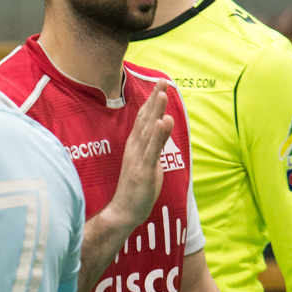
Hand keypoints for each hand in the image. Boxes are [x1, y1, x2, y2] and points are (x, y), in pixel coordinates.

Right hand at [109, 80, 174, 228]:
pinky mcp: (143, 170)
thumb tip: (167, 119)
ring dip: (156, 112)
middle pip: (146, 119)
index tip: (160, 85)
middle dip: (155, 100)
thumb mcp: (150, 159)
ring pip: (148, 131)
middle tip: (162, 81)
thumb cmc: (137, 186)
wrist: (125, 210)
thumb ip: (158, 140)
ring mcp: (138, 158)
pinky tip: (163, 122)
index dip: (152, 101)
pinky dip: (157, 135)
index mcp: (136, 144)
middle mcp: (135, 147)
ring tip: (162, 95)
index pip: (145, 118)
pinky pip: (151, 150)